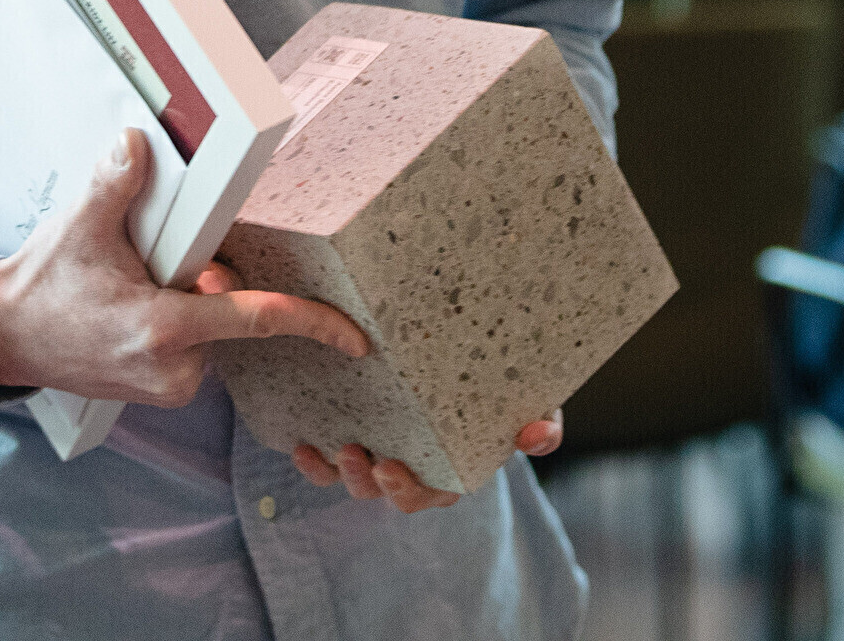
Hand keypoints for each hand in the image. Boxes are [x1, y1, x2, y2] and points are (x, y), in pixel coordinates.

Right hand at [0, 130, 369, 407]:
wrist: (4, 338)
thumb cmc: (43, 289)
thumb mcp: (80, 228)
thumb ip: (115, 184)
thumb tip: (139, 142)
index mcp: (164, 328)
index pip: (255, 321)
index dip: (312, 324)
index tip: (354, 337)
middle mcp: (171, 367)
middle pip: (229, 318)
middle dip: (213, 284)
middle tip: (162, 262)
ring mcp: (163, 386)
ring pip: (209, 335)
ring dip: (189, 306)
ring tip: (133, 288)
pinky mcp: (154, 391)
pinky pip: (189, 352)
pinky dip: (176, 326)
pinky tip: (133, 310)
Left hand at [291, 410, 563, 512]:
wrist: (479, 350)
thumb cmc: (508, 384)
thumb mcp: (535, 402)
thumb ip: (543, 423)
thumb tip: (536, 437)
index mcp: (453, 466)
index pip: (432, 493)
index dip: (409, 491)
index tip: (391, 468)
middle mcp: (415, 463)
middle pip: (392, 492)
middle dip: (376, 484)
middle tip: (367, 460)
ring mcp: (383, 448)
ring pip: (358, 479)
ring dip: (343, 474)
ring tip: (336, 449)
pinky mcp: (356, 428)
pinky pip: (329, 458)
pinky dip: (314, 462)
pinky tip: (300, 447)